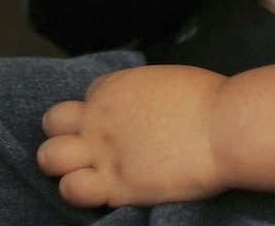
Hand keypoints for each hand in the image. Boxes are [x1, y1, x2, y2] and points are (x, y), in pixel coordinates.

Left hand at [37, 65, 228, 207]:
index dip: (98, 115)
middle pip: (53, 123)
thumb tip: (143, 108)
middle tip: (88, 151)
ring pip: (49, 158)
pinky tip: (106, 192)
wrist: (225, 129)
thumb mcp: (165, 81)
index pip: (86, 100)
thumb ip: (142, 94)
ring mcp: (103, 152)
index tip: (118, 128)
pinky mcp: (115, 185)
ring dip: (63, 167)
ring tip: (86, 175)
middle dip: (65, 135)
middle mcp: (99, 117)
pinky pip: (73, 190)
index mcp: (114, 87)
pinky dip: (83, 192)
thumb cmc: (209, 101)